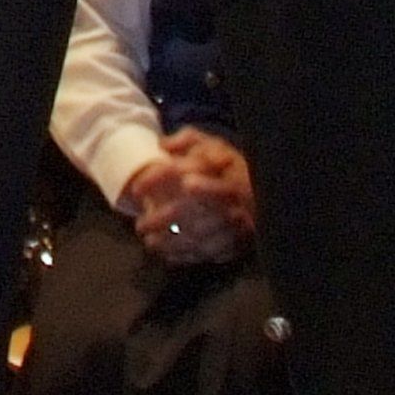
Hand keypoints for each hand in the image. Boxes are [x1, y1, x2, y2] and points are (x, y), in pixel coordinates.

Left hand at [123, 128, 253, 264]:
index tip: (136, 189)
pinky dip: (188, 255)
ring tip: (149, 241)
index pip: (190, 171)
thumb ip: (187, 139)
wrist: (258, 187)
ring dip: (173, 241)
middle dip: (163, 218)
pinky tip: (167, 254)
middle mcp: (236, 195)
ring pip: (203, 236)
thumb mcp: (209, 143)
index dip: (160, 178)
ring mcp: (240, 221)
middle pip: (195, 209)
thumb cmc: (224, 164)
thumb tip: (163, 145)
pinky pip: (213, 253)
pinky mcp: (241, 241)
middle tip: (140, 223)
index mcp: (227, 167)